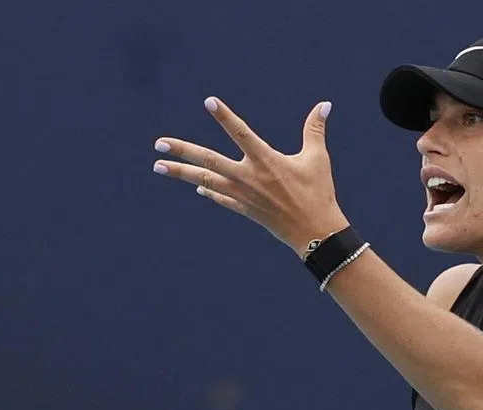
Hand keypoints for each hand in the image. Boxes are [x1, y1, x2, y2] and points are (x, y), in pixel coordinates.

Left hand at [153, 96, 349, 256]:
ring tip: (158, 167)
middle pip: (208, 161)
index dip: (225, 117)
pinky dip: (208, 191)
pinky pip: (220, 198)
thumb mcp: (317, 158)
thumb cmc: (318, 193)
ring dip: (180, 174)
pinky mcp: (244, 210)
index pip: (241, 133)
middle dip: (182, 152)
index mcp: (266, 161)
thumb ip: (315, 130)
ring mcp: (243, 195)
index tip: (209, 102)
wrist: (315, 233)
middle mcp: (248, 177)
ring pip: (205, 181)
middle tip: (158, 144)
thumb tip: (324, 105)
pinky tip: (196, 188)